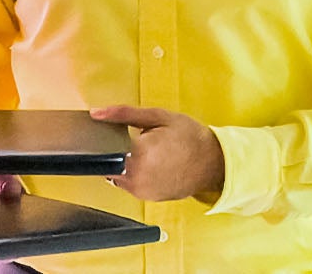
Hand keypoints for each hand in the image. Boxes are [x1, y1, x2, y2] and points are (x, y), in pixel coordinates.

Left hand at [89, 105, 223, 201]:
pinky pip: (128, 184)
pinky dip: (132, 173)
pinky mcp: (146, 198)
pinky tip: (148, 163)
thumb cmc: (190, 138)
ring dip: (122, 163)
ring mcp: (141, 190)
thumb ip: (123, 114)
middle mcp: (137, 177)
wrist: (214, 164)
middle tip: (132, 139)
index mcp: (139, 154)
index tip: (104, 132)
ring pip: (115, 175)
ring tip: (143, 151)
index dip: (100, 139)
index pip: (101, 149)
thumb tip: (97, 113)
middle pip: (106, 163)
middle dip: (112, 150)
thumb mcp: (158, 117)